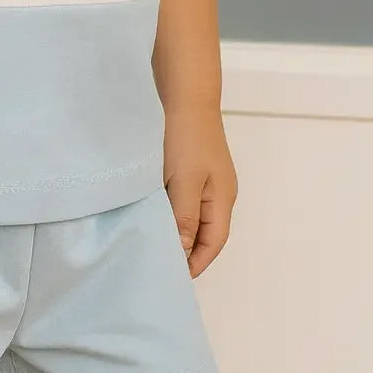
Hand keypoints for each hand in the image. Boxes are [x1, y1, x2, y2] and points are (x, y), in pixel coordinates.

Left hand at [163, 107, 237, 277]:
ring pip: (191, 215)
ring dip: (176, 231)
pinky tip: (150, 213)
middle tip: (160, 266)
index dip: (196, 263)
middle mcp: (217, 192)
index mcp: (222, 198)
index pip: (213, 243)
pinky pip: (181, 198)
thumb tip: (183, 253)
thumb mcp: (185, 180)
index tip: (173, 279)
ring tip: (153, 245)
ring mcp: (204, 178)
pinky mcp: (189, 166)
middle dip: (186, 252)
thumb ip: (184, 217)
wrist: (185, 93)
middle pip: (204, 232)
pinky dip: (169, 211)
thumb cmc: (186, 137)